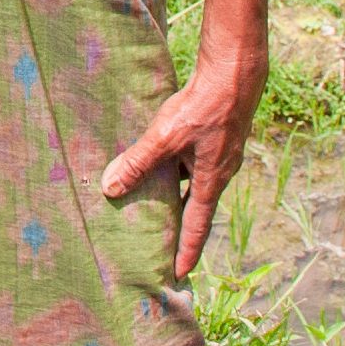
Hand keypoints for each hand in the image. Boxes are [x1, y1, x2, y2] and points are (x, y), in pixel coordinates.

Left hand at [100, 37, 268, 278]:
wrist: (235, 71)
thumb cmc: (203, 106)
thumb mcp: (165, 137)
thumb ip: (137, 163)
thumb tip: (109, 189)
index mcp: (211, 181)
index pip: (197, 226)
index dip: (186, 251)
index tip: (179, 274)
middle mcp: (219, 171)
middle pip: (196, 205)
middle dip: (179, 224)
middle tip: (163, 243)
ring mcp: (221, 151)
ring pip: (193, 178)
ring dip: (175, 189)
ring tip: (152, 199)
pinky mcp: (217, 132)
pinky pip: (194, 157)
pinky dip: (177, 163)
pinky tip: (160, 155)